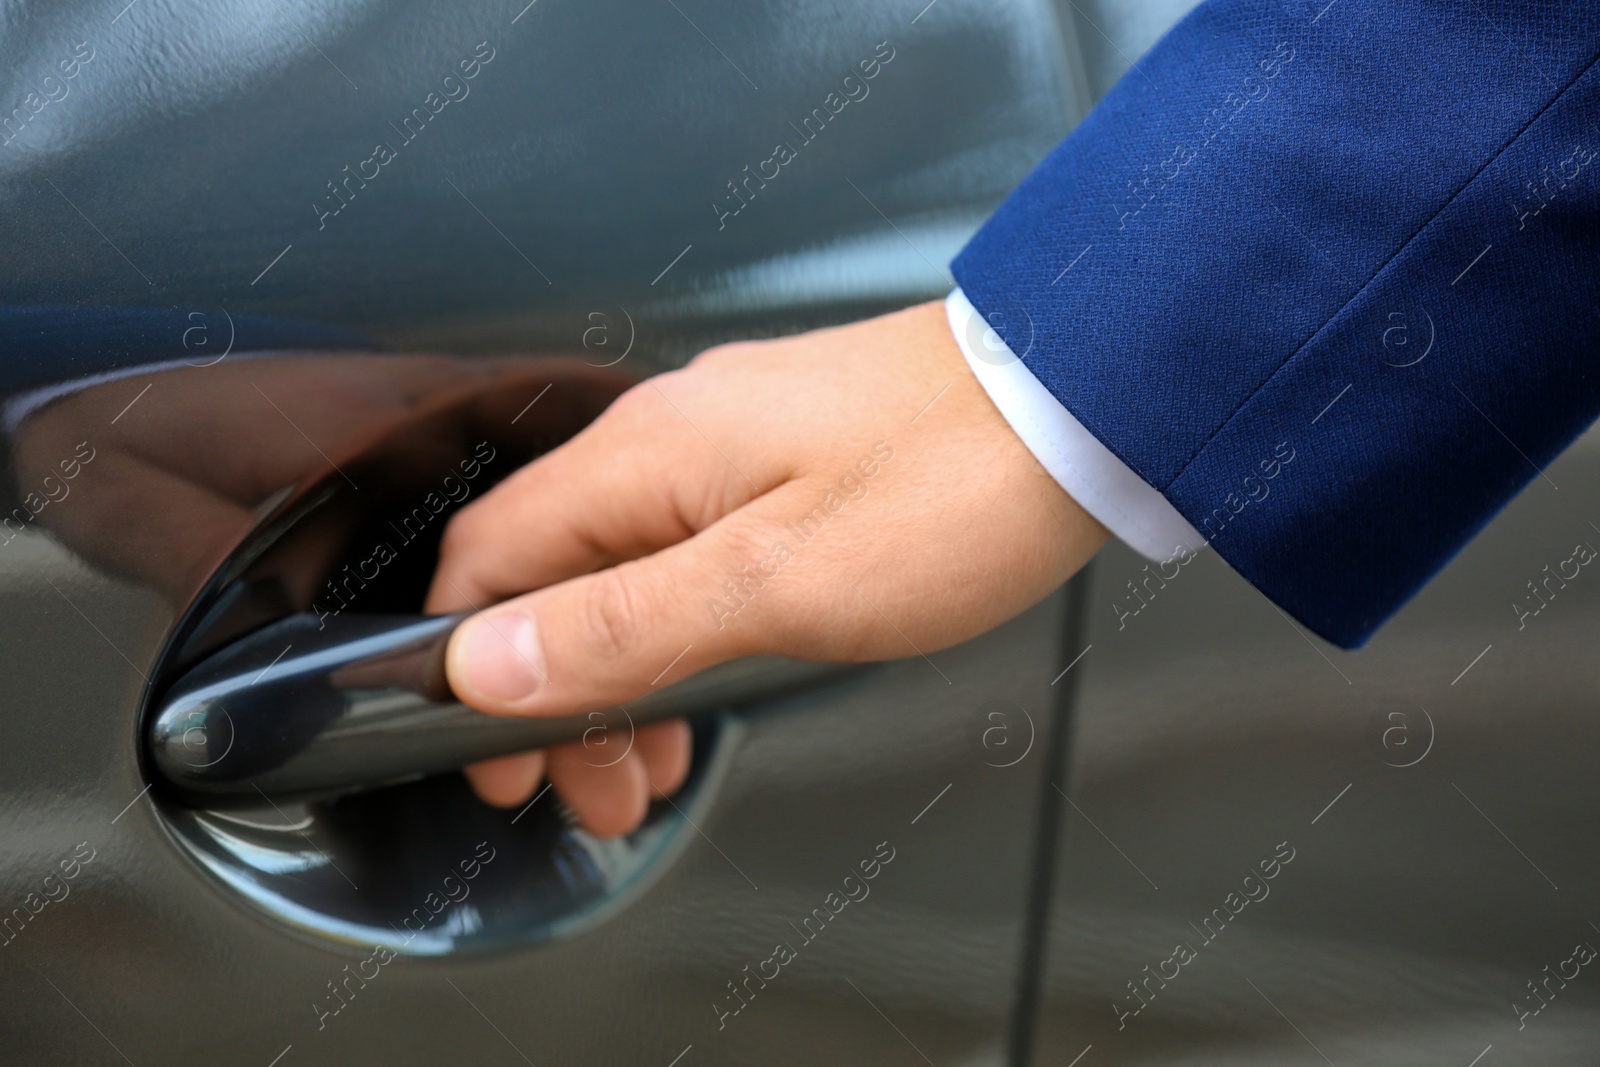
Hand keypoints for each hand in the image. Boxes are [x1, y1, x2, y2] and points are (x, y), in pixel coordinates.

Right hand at [425, 299, 1107, 836]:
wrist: (1081, 403)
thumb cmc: (956, 486)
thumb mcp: (777, 585)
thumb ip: (623, 627)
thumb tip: (487, 664)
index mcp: (645, 459)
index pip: (486, 560)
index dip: (466, 670)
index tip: (498, 759)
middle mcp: (671, 438)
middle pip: (550, 576)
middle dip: (556, 699)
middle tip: (599, 793)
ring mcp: (730, 443)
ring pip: (623, 570)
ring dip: (623, 676)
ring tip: (657, 765)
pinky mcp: (786, 457)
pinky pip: (688, 550)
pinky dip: (679, 630)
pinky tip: (713, 681)